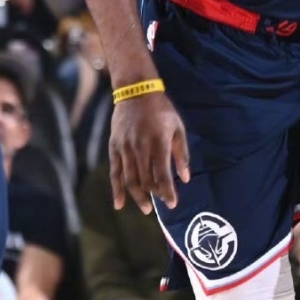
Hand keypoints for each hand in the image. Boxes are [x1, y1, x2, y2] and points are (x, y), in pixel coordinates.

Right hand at [109, 92, 189, 213]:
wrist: (136, 90)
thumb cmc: (161, 109)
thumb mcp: (178, 127)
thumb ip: (181, 154)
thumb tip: (185, 178)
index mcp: (159, 141)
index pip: (163, 174)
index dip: (168, 191)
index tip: (173, 204)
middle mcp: (140, 147)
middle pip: (146, 179)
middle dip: (155, 194)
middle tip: (161, 203)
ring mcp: (125, 147)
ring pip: (131, 179)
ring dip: (138, 196)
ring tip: (145, 208)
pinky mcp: (114, 147)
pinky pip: (114, 172)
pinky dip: (117, 189)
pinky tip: (119, 204)